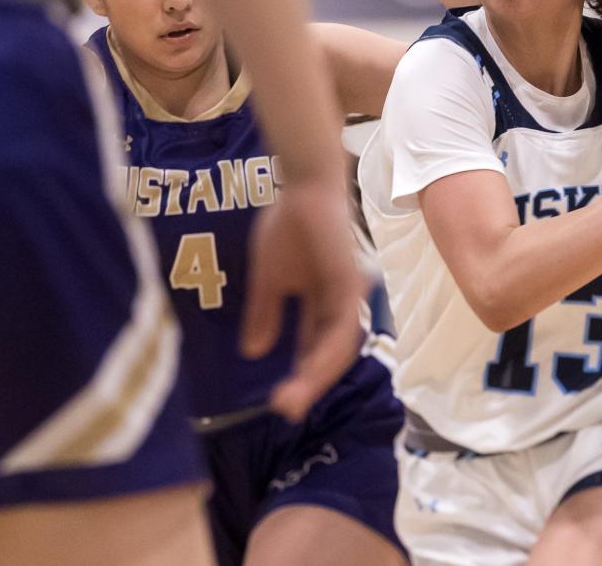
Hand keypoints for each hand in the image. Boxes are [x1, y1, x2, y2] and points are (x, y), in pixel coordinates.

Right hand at [241, 176, 366, 421]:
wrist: (302, 188)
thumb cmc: (289, 227)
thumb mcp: (269, 279)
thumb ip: (265, 314)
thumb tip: (253, 353)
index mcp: (324, 304)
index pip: (315, 349)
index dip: (301, 376)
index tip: (280, 403)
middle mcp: (340, 304)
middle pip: (329, 356)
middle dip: (308, 386)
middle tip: (285, 413)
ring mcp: (347, 294)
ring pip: (337, 347)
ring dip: (315, 376)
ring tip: (290, 401)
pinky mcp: (348, 282)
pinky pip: (339, 325)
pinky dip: (325, 350)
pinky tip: (307, 370)